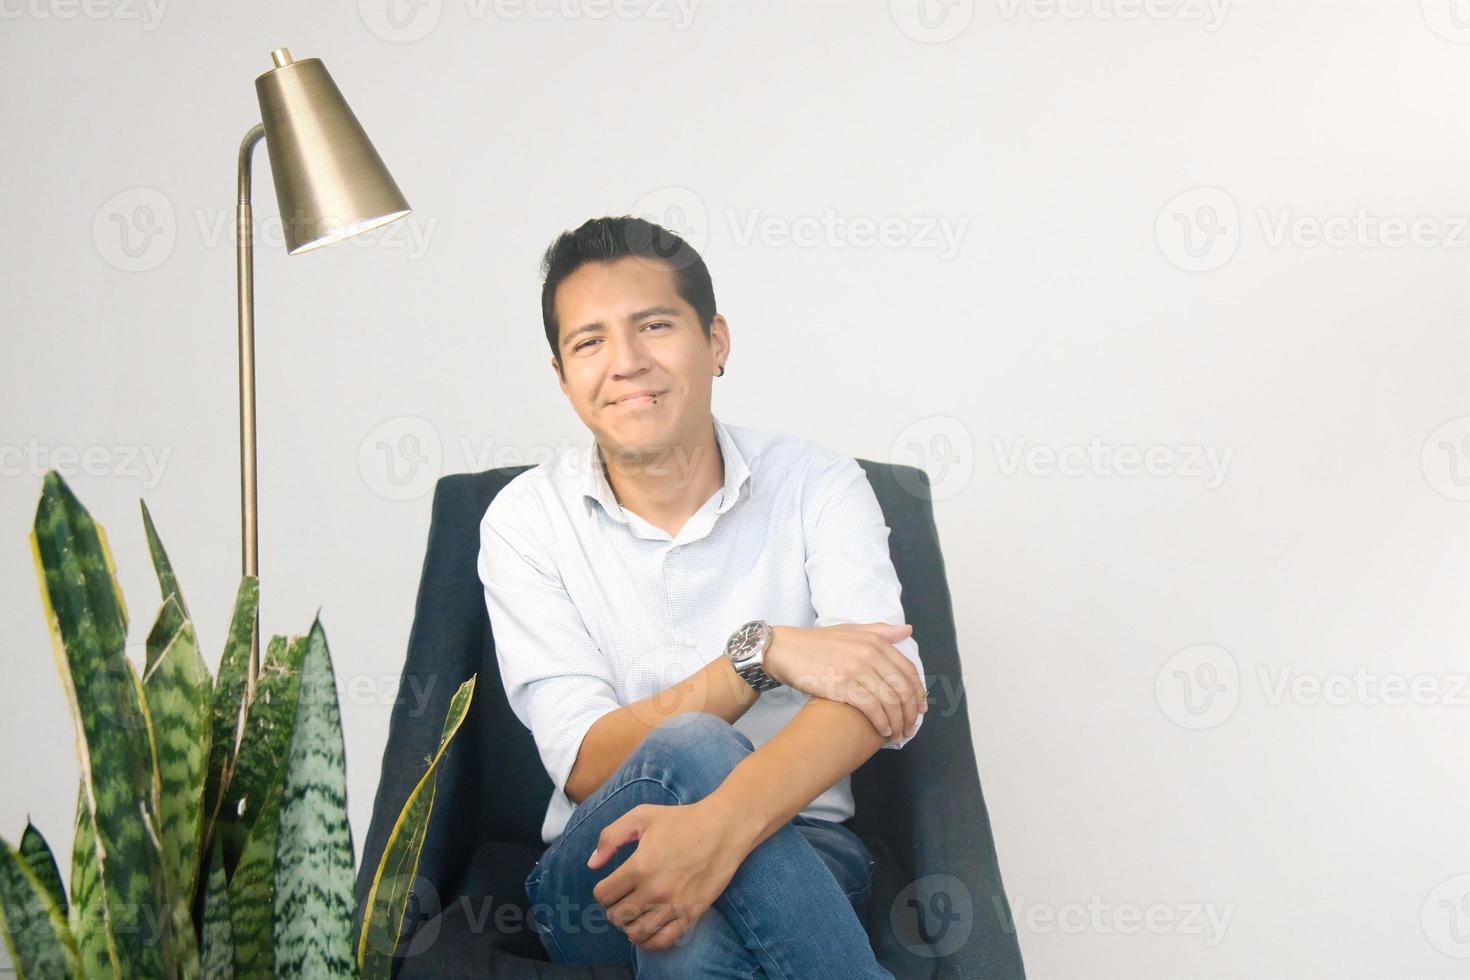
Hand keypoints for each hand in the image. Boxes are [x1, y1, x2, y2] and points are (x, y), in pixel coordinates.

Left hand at [586, 799, 748, 951]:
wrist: (723, 829)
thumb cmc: (681, 820)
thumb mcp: (641, 816)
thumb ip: (610, 837)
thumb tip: (592, 864)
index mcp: (639, 866)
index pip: (603, 895)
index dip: (603, 890)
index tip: (612, 885)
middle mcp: (654, 890)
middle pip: (617, 916)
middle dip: (614, 908)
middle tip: (623, 898)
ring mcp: (673, 905)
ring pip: (636, 932)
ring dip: (629, 925)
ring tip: (634, 913)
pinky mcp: (691, 914)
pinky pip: (662, 941)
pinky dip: (649, 941)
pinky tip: (647, 930)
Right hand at [764, 623, 926, 741]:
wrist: (785, 650)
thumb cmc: (816, 643)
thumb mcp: (851, 631)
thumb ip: (880, 631)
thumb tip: (907, 630)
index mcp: (875, 641)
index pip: (908, 670)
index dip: (918, 693)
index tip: (919, 710)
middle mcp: (870, 654)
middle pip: (903, 689)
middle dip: (910, 713)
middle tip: (909, 729)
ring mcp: (856, 670)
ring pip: (890, 701)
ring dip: (897, 722)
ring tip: (897, 735)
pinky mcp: (842, 686)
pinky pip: (872, 708)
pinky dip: (881, 722)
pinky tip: (882, 731)